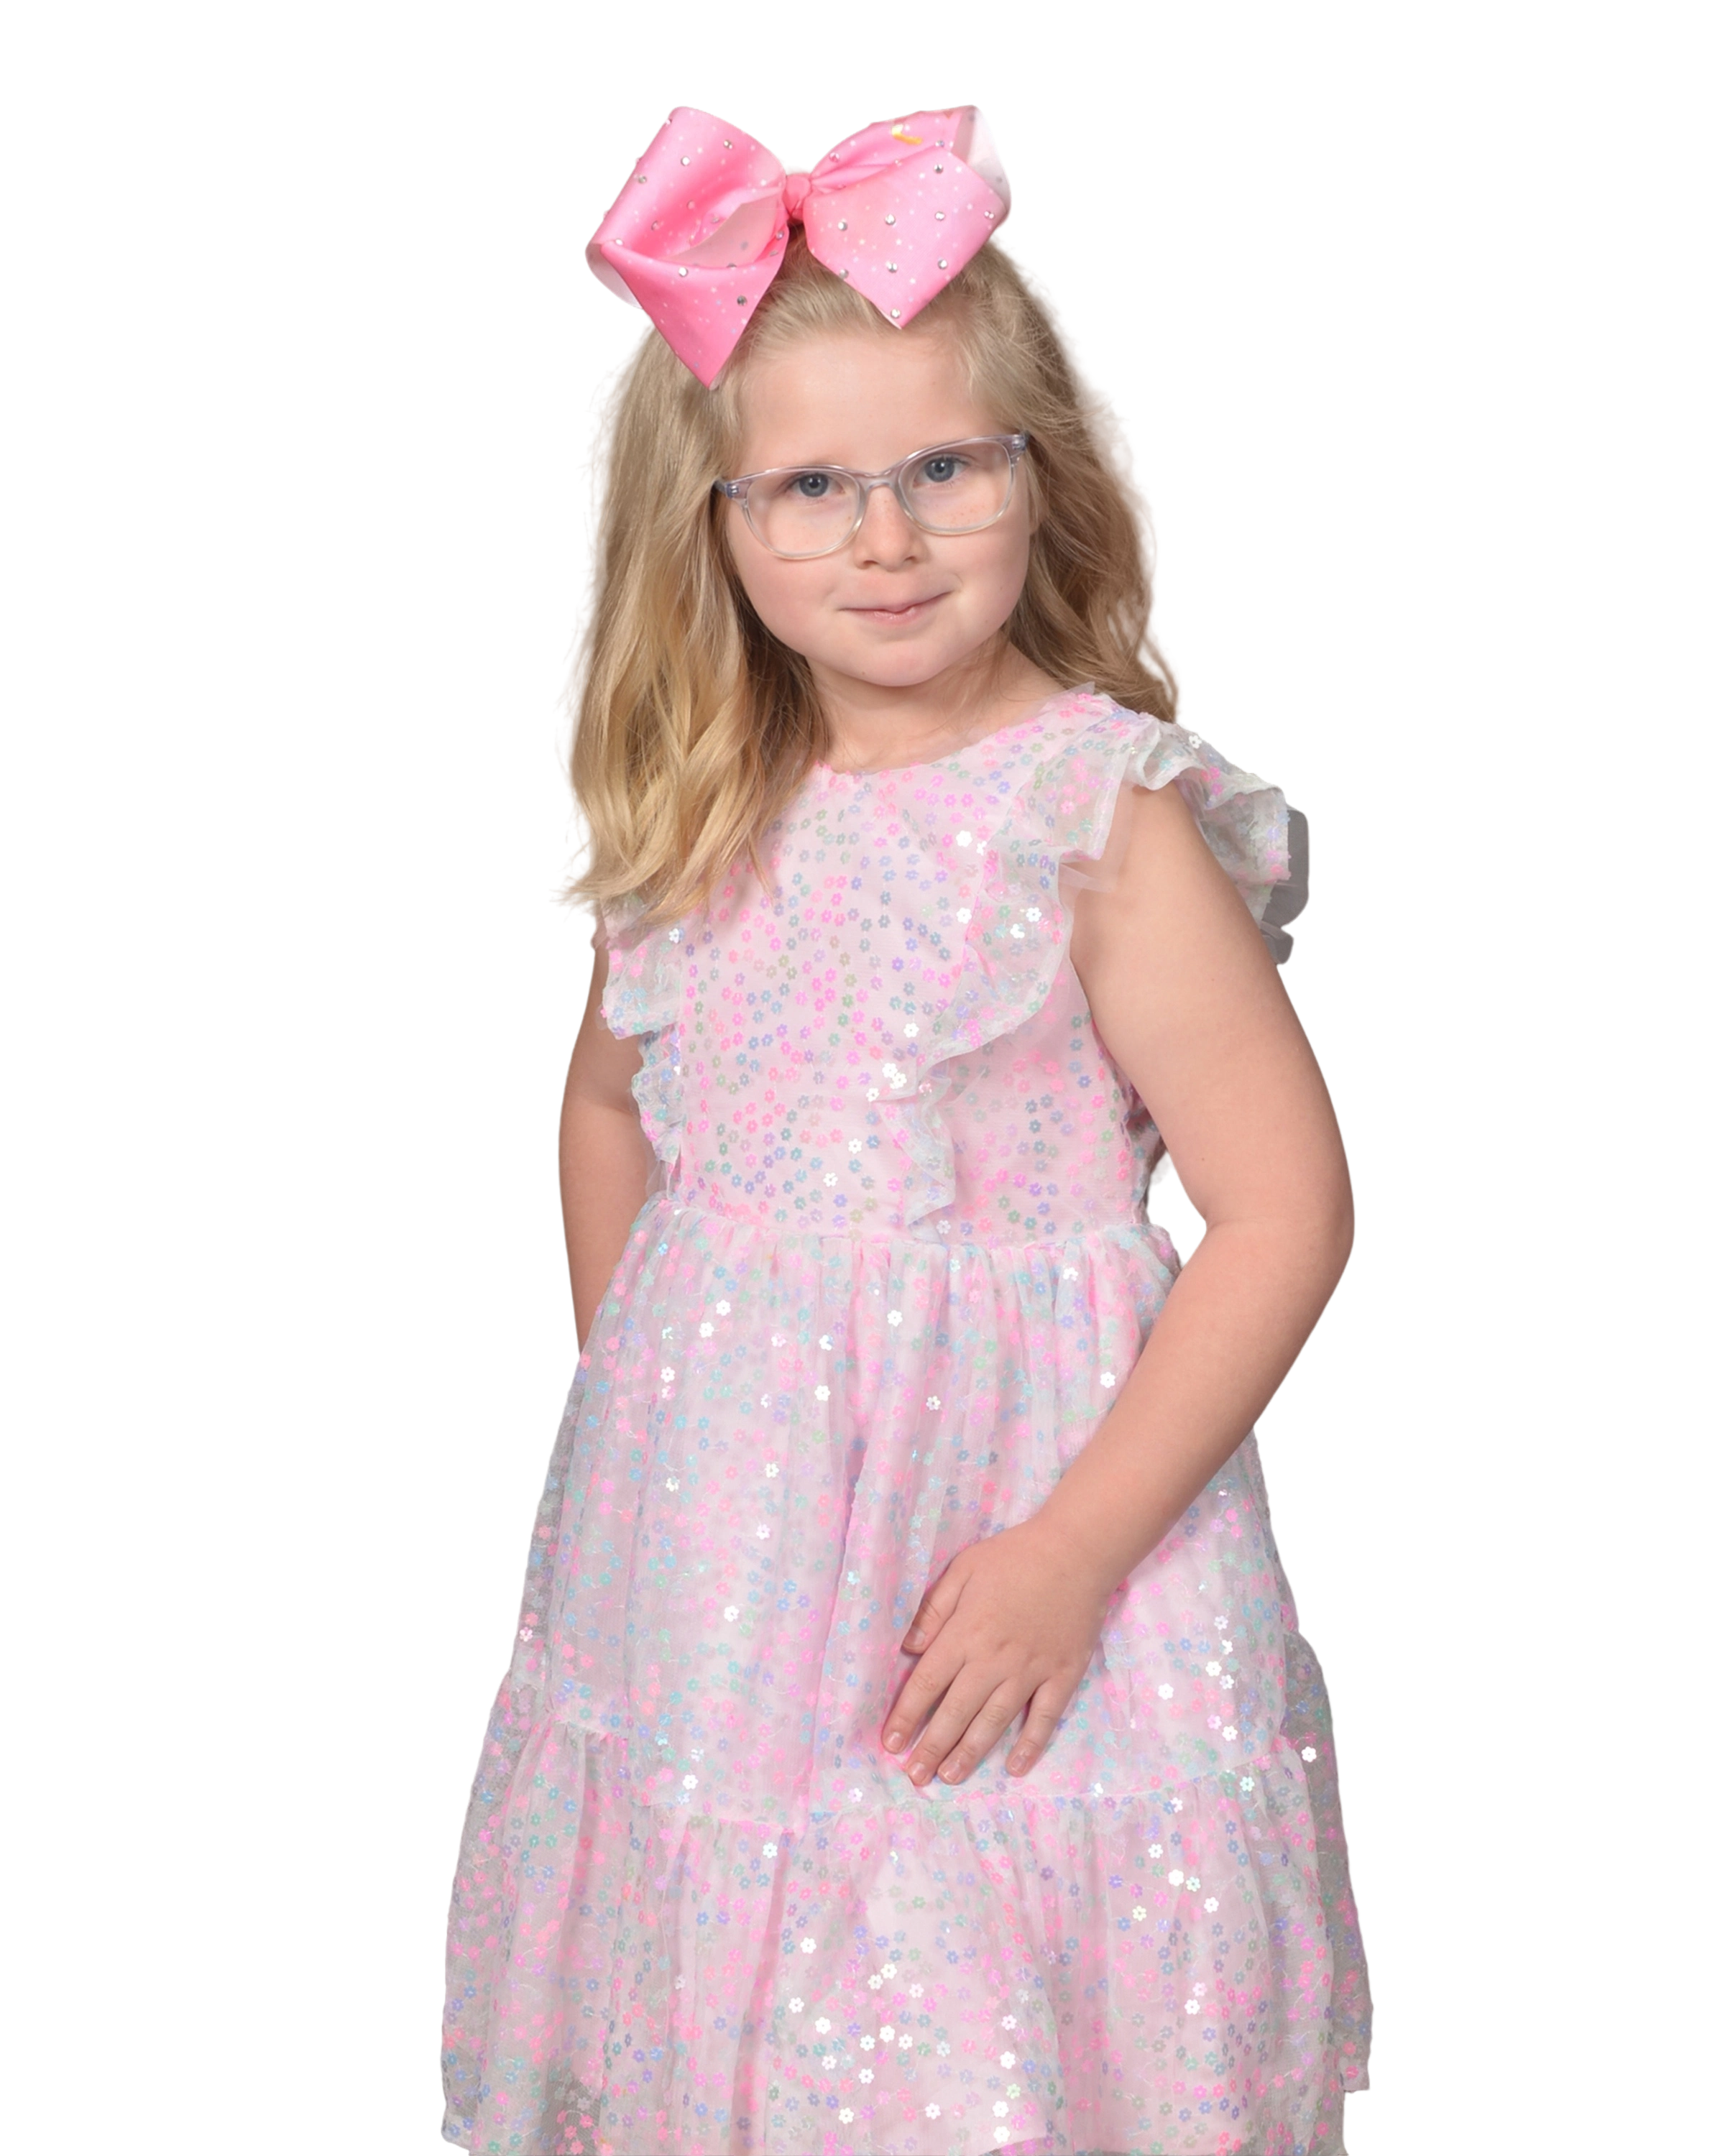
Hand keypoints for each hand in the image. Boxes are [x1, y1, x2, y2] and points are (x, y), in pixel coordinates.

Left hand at [881, 1517, 1115, 1785]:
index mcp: (966, 1632)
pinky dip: (1030, 1746)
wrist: (1077, 1552)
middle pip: (956, 1712)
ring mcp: (1031, 1671)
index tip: (891, 1744)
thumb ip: (934, 1609)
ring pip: (994, 1722)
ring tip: (949, 1778)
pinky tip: (1015, 1768)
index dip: (907, 1716)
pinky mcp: (1062, 1675)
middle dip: (932, 1747)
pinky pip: (1044, 1718)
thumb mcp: (964, 1568)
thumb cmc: (1015, 1556)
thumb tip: (909, 1648)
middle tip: (915, 1777)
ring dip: (970, 1753)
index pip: (928, 1683)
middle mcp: (994, 1659)